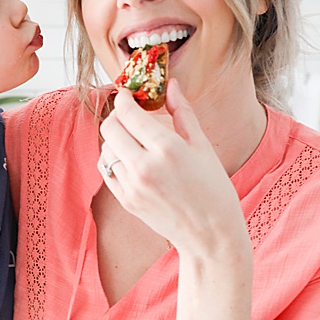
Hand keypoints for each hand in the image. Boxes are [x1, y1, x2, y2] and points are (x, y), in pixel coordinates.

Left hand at [98, 84, 247, 255]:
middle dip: (117, 115)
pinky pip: (106, 169)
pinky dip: (112, 158)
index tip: (128, 93)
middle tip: (129, 114)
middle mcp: (144, 166)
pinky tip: (129, 157)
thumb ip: (183, 113)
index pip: (128, 113)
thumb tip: (171, 85)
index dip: (124, 98)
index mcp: (167, 149)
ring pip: (106, 148)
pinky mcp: (125, 200)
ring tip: (136, 138)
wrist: (210, 234)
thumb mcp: (202, 146)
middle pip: (110, 127)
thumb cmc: (213, 188)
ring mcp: (132, 185)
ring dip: (116, 137)